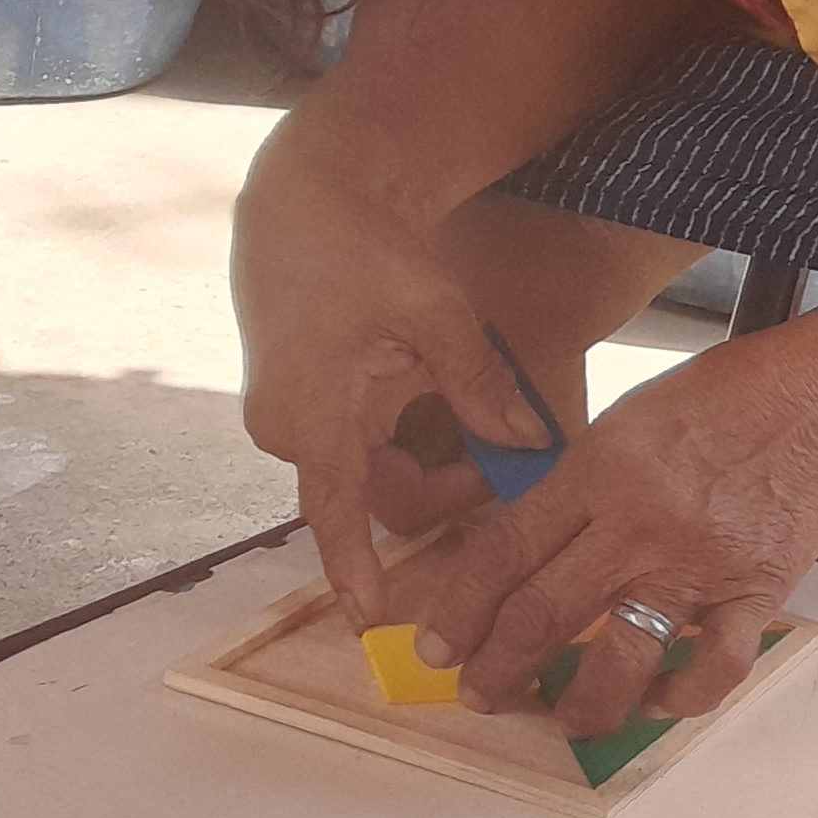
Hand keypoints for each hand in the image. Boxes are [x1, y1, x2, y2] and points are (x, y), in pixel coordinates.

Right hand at [234, 133, 555, 627]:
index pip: (336, 511)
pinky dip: (404, 440)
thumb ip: (481, 387)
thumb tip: (529, 445)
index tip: (370, 617)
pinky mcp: (299, 402)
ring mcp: (289, 416)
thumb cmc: (368, 252)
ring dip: (427, 461)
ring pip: (370, 471)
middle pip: (376, 494)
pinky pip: (358, 445)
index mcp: (313, 414)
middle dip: (442, 490)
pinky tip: (445, 405)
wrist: (308, 199)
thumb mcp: (437, 315)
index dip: (354, 567)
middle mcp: (288, 427)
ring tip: (485, 426)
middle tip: (505, 462)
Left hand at [384, 334, 817, 735]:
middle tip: (480, 695)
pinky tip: (658, 699)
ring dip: (579, 704)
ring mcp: (700, 566)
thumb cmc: (724, 401)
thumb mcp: (628, 420)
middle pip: (544, 614)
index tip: (439, 648)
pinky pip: (713, 667)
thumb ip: (577, 484)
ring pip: (620, 658)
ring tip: (561, 719)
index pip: (505, 553)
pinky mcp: (755, 594)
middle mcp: (640, 526)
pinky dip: (681, 696)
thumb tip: (526, 549)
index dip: (461, 610)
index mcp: (599, 473)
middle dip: (498, 669)